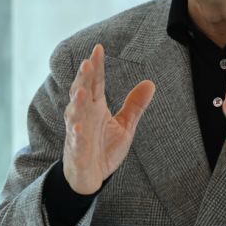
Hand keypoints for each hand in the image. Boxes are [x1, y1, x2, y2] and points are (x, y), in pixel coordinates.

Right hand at [63, 44, 154, 193]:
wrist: (91, 176)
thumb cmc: (104, 148)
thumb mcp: (125, 125)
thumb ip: (135, 105)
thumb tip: (150, 83)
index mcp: (95, 106)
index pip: (96, 82)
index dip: (96, 66)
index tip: (98, 48)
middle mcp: (84, 115)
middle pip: (82, 92)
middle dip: (84, 78)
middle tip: (87, 62)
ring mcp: (78, 132)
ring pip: (75, 113)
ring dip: (76, 102)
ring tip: (81, 90)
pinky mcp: (77, 150)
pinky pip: (76, 141)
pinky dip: (76, 134)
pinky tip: (78, 127)